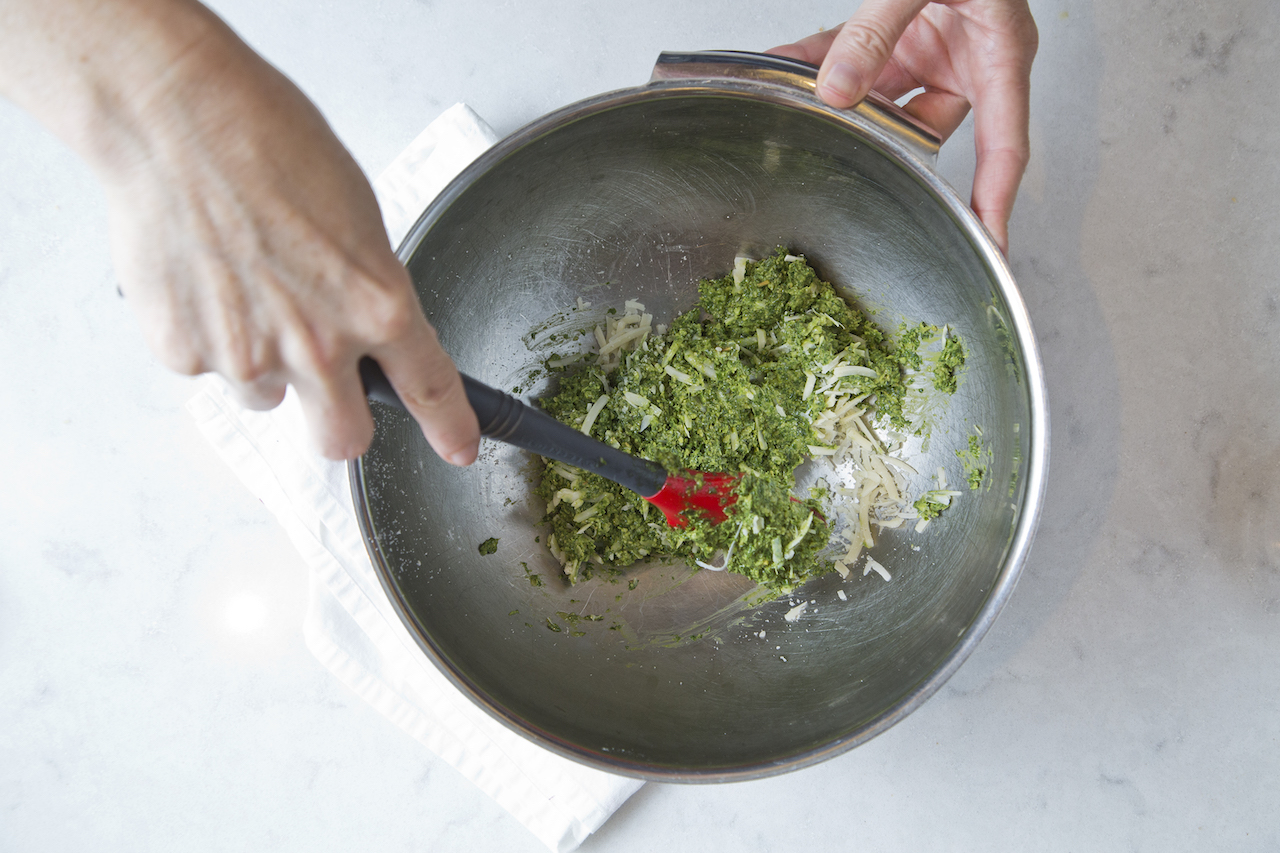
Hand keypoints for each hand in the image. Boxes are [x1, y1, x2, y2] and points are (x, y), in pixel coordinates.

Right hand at [0, 0, 478, 462]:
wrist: (178, 118)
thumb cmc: (269, 145)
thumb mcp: (357, 220)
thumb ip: (367, 291)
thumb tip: (367, 327)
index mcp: (378, 306)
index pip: (431, 390)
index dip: (451, 428)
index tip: (459, 448)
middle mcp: (318, 346)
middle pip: (343, 439)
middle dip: (340, 422)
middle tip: (326, 385)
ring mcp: (248, 356)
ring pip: (267, 398)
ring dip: (264, 364)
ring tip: (245, 288)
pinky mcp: (185, 353)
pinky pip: (206, 368)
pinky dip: (208, 338)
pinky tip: (204, 281)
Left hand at [769, 0, 1037, 252]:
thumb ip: (879, 30)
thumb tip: (835, 91)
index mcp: (1000, 57)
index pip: (1004, 151)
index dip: (992, 206)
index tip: (986, 250)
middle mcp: (968, 60)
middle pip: (927, 129)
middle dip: (881, 143)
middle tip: (840, 162)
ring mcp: (932, 47)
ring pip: (882, 97)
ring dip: (838, 103)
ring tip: (792, 115)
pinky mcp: (900, 33)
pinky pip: (854, 56)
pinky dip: (817, 64)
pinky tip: (778, 73)